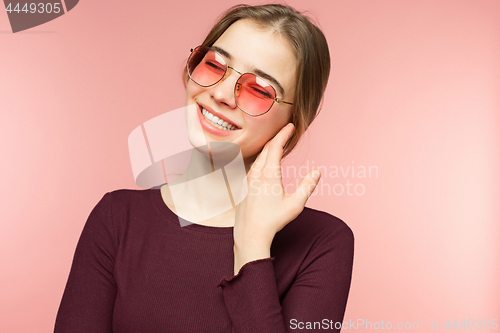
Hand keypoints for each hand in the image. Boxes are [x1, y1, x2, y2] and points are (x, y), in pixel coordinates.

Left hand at [232, 123, 320, 273]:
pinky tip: (266, 162)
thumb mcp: (295, 205)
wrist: (250, 233)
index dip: (283, 134)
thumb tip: (317, 172)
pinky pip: (253, 165)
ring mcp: (248, 179)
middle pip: (266, 148)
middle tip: (287, 131)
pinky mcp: (244, 186)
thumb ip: (307, 187)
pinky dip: (262, 158)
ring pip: (258, 157)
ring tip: (278, 144)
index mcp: (269, 175)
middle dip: (277, 137)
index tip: (290, 126)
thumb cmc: (273, 221)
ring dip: (269, 148)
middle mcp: (256, 174)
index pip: (276, 146)